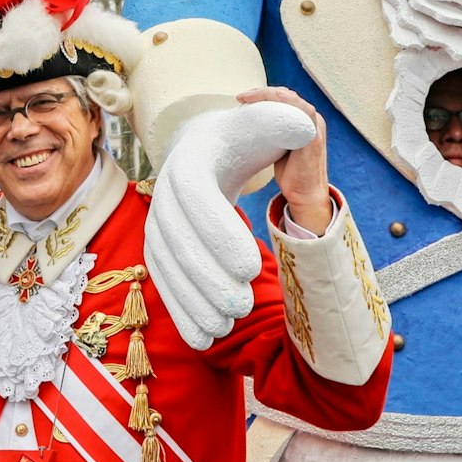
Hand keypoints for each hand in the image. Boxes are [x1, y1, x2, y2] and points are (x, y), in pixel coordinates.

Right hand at [144, 98, 316, 349]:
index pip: (196, 198)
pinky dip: (181, 313)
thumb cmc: (243, 139)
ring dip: (193, 302)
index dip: (218, 233)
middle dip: (208, 279)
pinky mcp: (159, 250)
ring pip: (167, 268)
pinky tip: (204, 339)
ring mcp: (157, 225)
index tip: (253, 266)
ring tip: (226, 327)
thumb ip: (285, 122)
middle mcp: (164, 194)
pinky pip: (164, 284)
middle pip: (178, 241)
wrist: (205, 149)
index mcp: (190, 162)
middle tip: (244, 305)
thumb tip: (303, 124)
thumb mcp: (265, 124)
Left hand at [236, 87, 330, 232]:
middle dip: (263, 92)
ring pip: (293, 99)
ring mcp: (315, 127)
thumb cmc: (292, 172)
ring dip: (269, 94)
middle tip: (242, 97)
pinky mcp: (314, 136)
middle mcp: (313, 120)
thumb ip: (275, 131)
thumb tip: (253, 121)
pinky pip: (303, 111)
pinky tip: (272, 99)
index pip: (285, 97)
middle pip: (287, 95)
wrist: (305, 195)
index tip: (243, 98)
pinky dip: (287, 101)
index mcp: (305, 120)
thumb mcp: (281, 145)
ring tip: (248, 97)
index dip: (264, 94)